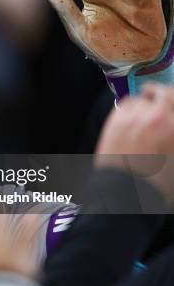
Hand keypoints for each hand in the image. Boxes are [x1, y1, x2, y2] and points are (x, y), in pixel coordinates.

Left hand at [96, 84, 173, 202]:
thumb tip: (170, 126)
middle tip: (164, 99)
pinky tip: (133, 115)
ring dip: (148, 102)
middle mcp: (160, 118)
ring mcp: (136, 117)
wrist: (126, 192)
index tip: (172, 106)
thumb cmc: (156, 182)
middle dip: (167, 95)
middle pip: (166, 93)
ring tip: (147, 112)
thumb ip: (173, 132)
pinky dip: (132, 106)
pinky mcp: (116, 120)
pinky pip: (127, 103)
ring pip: (145, 97)